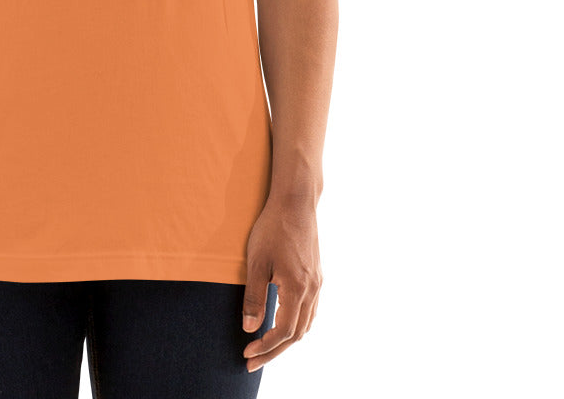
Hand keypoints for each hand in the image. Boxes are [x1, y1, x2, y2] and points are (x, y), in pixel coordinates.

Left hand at [241, 196, 322, 372]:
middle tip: (252, 361)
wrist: (295, 202)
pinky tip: (283, 323)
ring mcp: (317, 283)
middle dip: (274, 351)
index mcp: (298, 289)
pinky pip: (310, 310)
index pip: (284, 331)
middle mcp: (312, 290)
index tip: (247, 354)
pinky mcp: (316, 275)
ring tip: (266, 348)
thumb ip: (254, 297)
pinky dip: (297, 325)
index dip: (265, 347)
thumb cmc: (273, 228)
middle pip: (297, 334)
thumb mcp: (256, 261)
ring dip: (286, 340)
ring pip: (306, 324)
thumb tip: (250, 328)